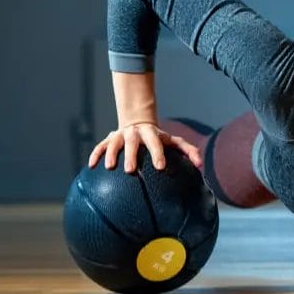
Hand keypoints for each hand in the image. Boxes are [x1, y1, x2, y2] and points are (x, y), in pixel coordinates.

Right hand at [87, 122, 202, 172]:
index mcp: (151, 134)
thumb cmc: (159, 138)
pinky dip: (96, 154)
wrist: (138, 122)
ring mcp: (120, 135)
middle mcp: (134, 133)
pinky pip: (100, 146)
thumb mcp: (173, 141)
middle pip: (132, 143)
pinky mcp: (109, 139)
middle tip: (131, 171)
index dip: (158, 154)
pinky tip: (92, 166)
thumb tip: (201, 165)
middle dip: (131, 156)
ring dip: (110, 154)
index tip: (161, 168)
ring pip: (113, 143)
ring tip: (110, 167)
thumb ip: (188, 150)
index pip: (155, 143)